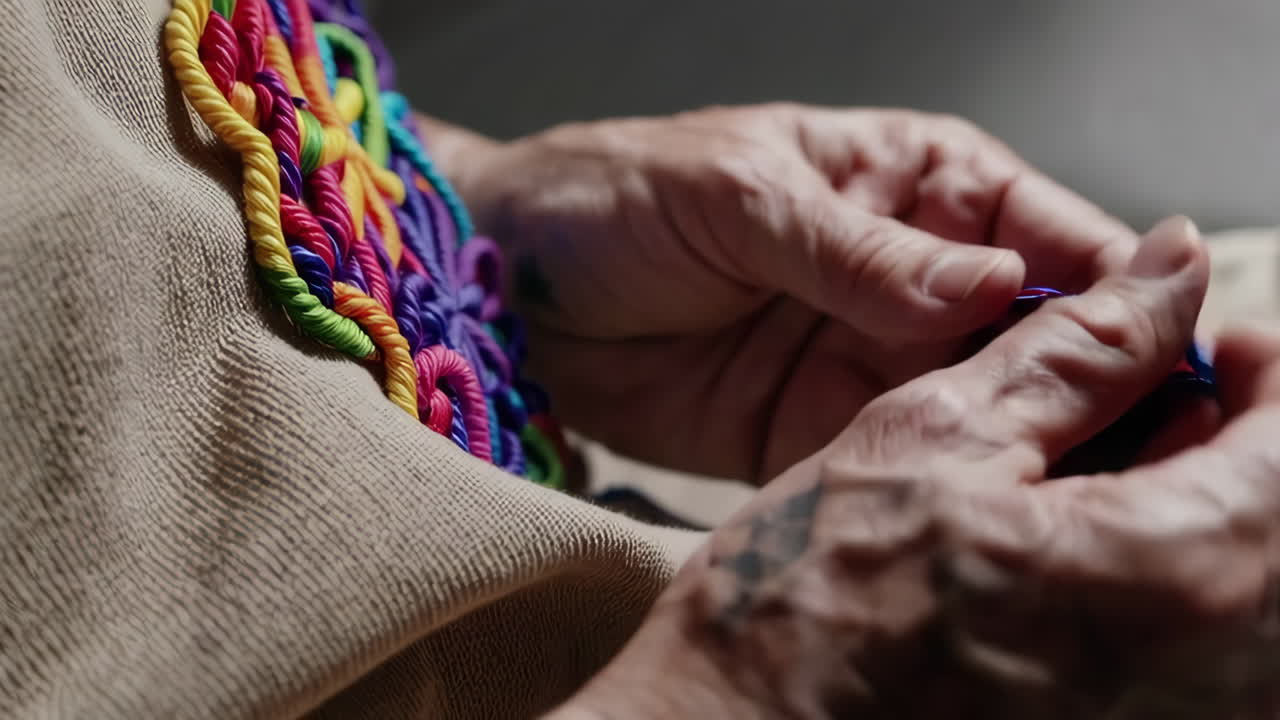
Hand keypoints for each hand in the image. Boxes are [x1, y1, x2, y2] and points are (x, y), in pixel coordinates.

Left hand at [553, 219, 1279, 717]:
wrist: (507, 288)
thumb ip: (862, 250)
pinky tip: (963, 514)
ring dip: (1018, 450)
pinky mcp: (821, 429)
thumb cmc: (616, 198)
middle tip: (1111, 447)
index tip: (1150, 352)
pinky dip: (936, 488)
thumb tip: (994, 282)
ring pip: (983, 408)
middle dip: (1081, 389)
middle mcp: (914, 275)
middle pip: (1035, 336)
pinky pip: (903, 461)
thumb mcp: (739, 198)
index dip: (1109, 290)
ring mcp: (871, 358)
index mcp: (915, 183)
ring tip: (1052, 492)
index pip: (1047, 233)